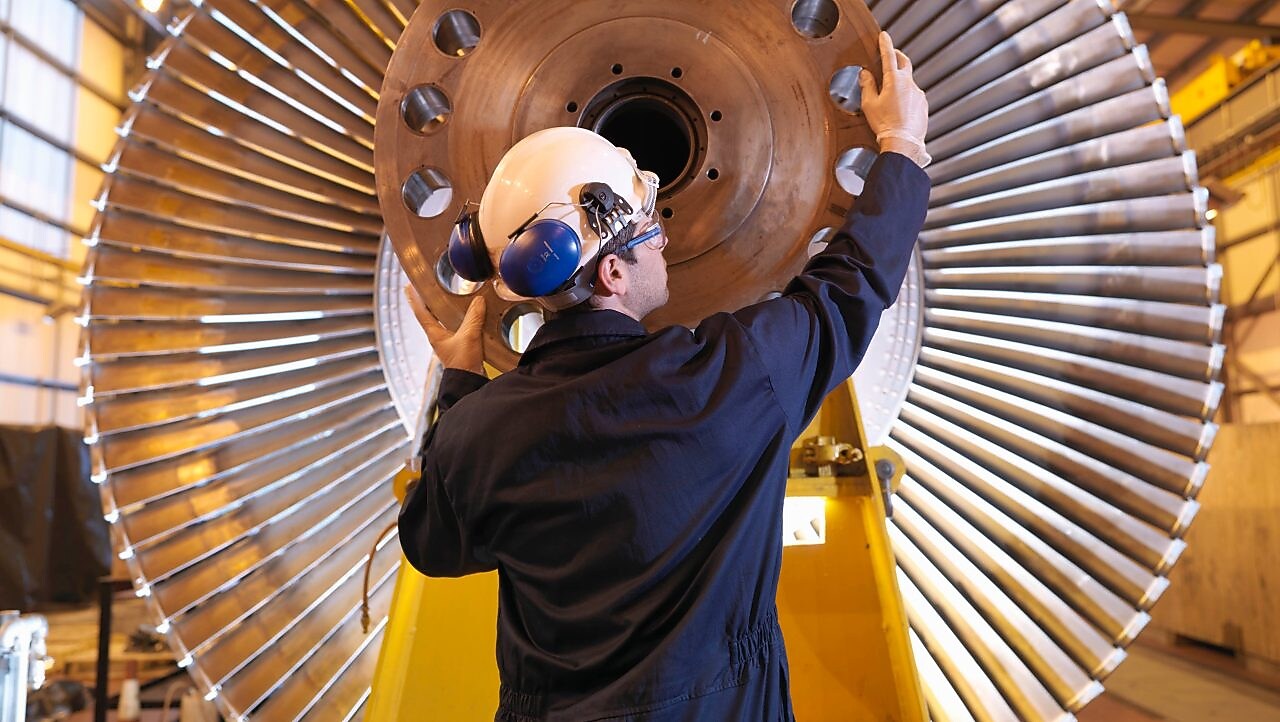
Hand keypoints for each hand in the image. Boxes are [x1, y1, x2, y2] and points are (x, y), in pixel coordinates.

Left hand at [405, 284, 486, 375]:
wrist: (469, 382)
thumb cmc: (462, 364)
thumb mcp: (468, 336)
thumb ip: (473, 317)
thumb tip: (478, 301)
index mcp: (434, 334)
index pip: (420, 312)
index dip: (414, 298)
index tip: (408, 286)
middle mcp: (439, 337)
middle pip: (430, 314)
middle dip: (429, 301)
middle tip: (428, 288)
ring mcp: (449, 341)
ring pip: (444, 321)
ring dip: (444, 309)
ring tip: (447, 297)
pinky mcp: (460, 345)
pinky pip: (458, 327)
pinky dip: (460, 318)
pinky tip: (468, 315)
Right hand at [859, 32, 929, 165]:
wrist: (903, 143)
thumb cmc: (886, 125)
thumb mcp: (869, 104)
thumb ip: (867, 85)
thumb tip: (865, 74)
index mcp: (894, 81)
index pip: (889, 56)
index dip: (885, 44)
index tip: (884, 36)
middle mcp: (909, 84)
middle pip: (904, 62)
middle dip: (897, 56)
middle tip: (892, 55)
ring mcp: (918, 94)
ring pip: (908, 82)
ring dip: (900, 83)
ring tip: (890, 96)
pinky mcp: (923, 105)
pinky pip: (914, 96)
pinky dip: (906, 97)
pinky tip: (899, 109)